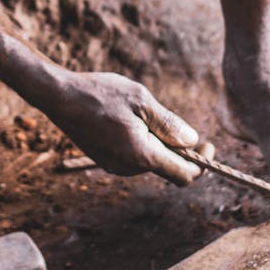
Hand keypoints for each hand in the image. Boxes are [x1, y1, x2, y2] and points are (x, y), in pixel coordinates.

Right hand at [46, 69, 208, 185]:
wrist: (59, 97)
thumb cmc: (100, 94)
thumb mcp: (141, 100)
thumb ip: (169, 124)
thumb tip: (193, 141)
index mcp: (141, 155)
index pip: (184, 174)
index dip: (203, 164)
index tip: (209, 145)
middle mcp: (128, 168)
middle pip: (168, 167)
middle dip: (179, 149)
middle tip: (176, 121)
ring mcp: (115, 166)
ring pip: (151, 161)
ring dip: (159, 143)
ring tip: (145, 114)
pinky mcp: (106, 160)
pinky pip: (135, 157)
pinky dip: (143, 142)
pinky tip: (130, 119)